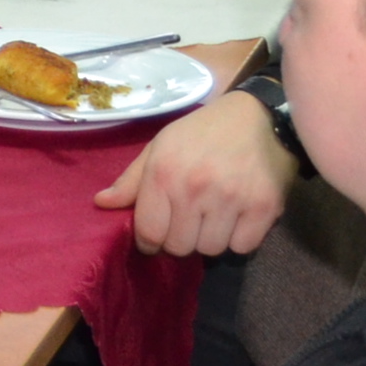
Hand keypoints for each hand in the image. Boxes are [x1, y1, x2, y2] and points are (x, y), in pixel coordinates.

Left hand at [95, 87, 295, 255]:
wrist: (258, 115)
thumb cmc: (201, 132)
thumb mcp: (159, 146)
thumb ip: (131, 180)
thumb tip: (101, 203)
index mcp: (163, 173)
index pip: (149, 233)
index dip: (149, 242)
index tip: (156, 237)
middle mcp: (195, 188)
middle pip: (180, 247)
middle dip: (180, 239)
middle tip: (188, 222)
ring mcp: (231, 199)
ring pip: (211, 250)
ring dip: (210, 239)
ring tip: (213, 217)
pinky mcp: (264, 207)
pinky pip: (243, 247)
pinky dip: (239, 239)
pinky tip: (238, 218)